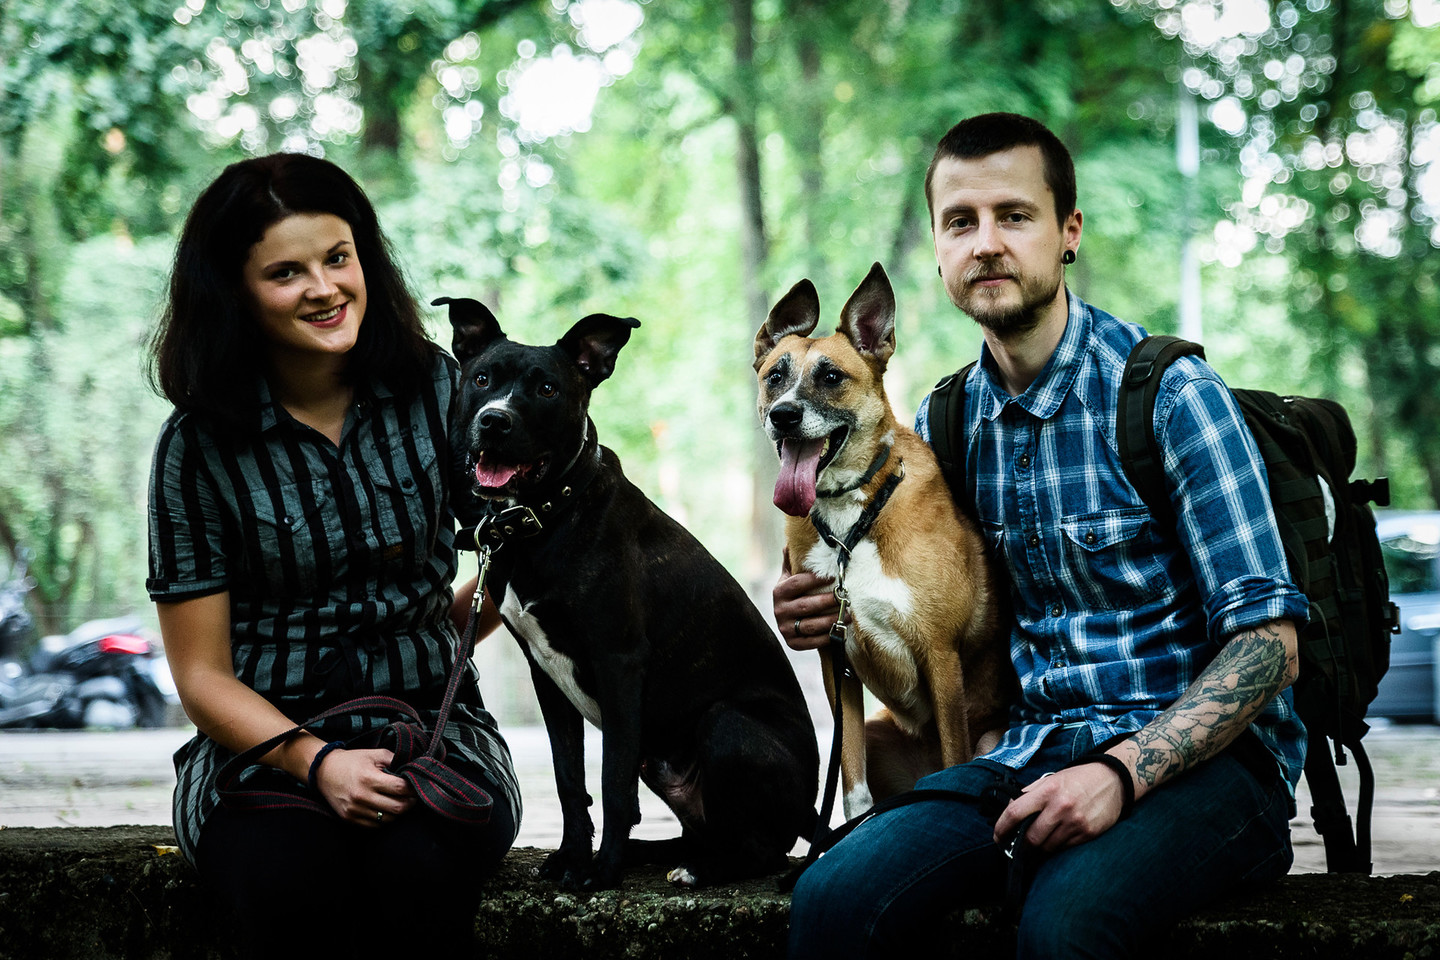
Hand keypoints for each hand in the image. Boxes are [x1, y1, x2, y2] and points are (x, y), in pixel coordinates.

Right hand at [313, 746, 416, 825]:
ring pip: (387, 819)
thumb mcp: (374, 754)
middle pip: (397, 808)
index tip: (416, 785)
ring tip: (400, 802)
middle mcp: (361, 796)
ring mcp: (354, 810)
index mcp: (369, 778)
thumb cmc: (352, 761)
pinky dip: (383, 819)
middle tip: (412, 797)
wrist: (324, 771)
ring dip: (397, 812)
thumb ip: (394, 759)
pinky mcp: (349, 818)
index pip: (400, 788)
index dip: (413, 788)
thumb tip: (412, 769)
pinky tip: (385, 809)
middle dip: (410, 803)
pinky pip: (374, 825)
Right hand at [773, 548, 842, 651]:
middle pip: (806, 605)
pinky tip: (840, 629)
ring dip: (831, 620)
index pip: (797, 583)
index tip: (834, 576)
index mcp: (779, 591)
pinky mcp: (792, 644)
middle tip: (845, 596)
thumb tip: (791, 540)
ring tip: (848, 614)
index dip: (815, 579)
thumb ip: (792, 561)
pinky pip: (812, 642)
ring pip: (811, 625)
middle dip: (828, 600)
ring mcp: (785, 628)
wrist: (786, 620)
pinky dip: (827, 636)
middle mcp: (779, 611)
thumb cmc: (794, 593)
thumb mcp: (790, 577)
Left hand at [992, 760, 1127, 852]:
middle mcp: (1060, 807)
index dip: (1002, 828)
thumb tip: (1009, 810)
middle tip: (1018, 847)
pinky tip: (1057, 840)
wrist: (1113, 780)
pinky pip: (1065, 848)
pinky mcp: (1088, 833)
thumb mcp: (1051, 779)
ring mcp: (1075, 822)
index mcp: (1047, 790)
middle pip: (1031, 838)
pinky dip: (1057, 847)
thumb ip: (1030, 793)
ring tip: (1039, 843)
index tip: (998, 837)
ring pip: (1048, 847)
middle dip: (1022, 846)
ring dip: (1040, 848)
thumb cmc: (1078, 778)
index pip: (1015, 813)